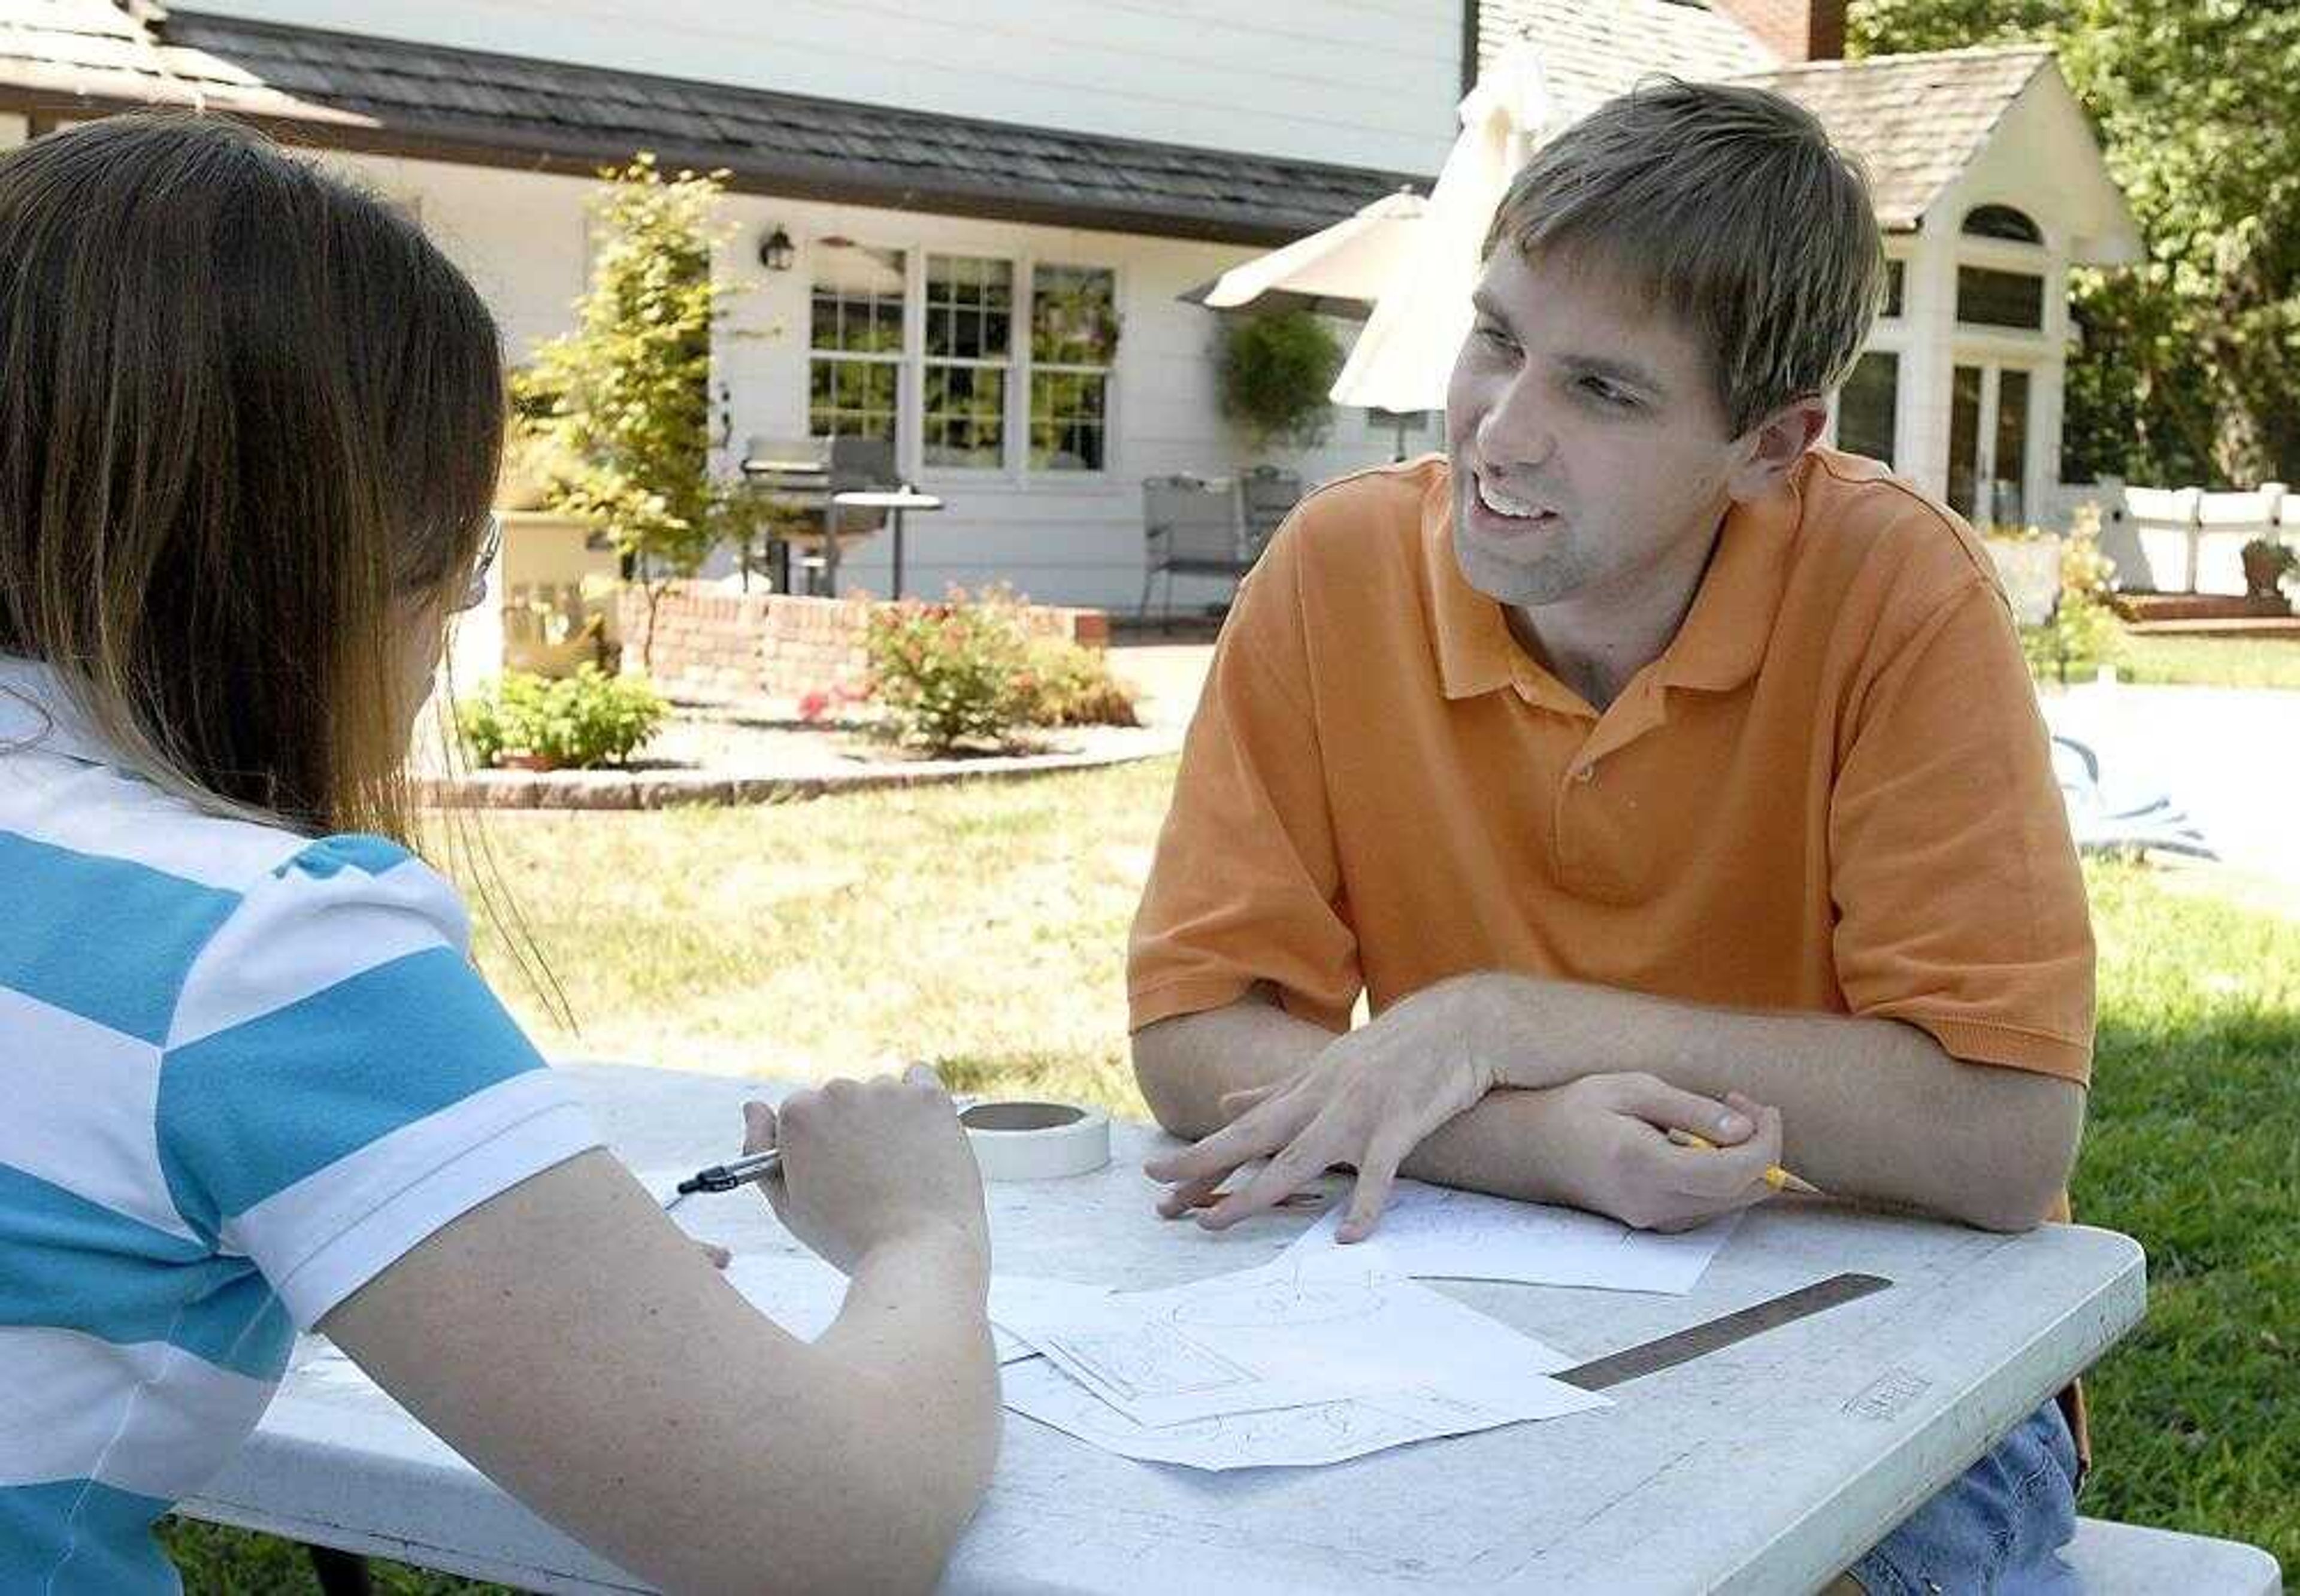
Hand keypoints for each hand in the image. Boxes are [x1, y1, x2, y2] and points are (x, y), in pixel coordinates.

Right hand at [743, 1066, 989, 1274]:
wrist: (919, 1251)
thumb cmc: (850, 1236)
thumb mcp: (787, 1203)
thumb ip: (759, 1149)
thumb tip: (753, 1108)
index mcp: (799, 1115)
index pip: (800, 1114)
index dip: (816, 1146)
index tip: (832, 1173)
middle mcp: (840, 1092)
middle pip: (840, 1100)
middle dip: (850, 1128)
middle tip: (868, 1177)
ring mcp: (887, 1091)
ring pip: (879, 1093)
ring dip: (884, 1118)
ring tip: (897, 1169)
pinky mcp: (929, 1096)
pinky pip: (918, 1078)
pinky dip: (917, 1100)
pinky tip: (919, 1135)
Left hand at [1142, 1006, 1499, 1240]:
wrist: (1459, 1023)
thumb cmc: (1392, 1050)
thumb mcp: (1325, 1065)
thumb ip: (1275, 1089)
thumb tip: (1225, 1101)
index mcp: (1303, 1089)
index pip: (1241, 1128)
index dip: (1198, 1153)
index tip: (1155, 1176)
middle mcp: (1320, 1100)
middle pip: (1253, 1140)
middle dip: (1203, 1167)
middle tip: (1163, 1199)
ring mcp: (1358, 1113)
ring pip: (1298, 1159)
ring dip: (1255, 1192)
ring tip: (1218, 1222)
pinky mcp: (1399, 1126)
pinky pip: (1378, 1174)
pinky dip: (1364, 1205)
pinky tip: (1348, 1236)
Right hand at [1522, 1076, 1782, 1230]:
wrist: (1534, 1149)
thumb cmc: (1578, 1110)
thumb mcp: (1632, 1089)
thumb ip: (1691, 1109)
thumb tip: (1746, 1128)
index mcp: (1644, 1166)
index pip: (1733, 1172)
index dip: (1765, 1141)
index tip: (1759, 1108)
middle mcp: (1653, 1204)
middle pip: (1745, 1193)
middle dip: (1762, 1148)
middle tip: (1739, 1107)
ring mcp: (1656, 1220)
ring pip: (1735, 1202)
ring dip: (1745, 1162)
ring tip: (1717, 1120)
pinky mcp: (1658, 1224)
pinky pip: (1714, 1206)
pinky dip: (1726, 1176)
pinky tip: (1703, 1145)